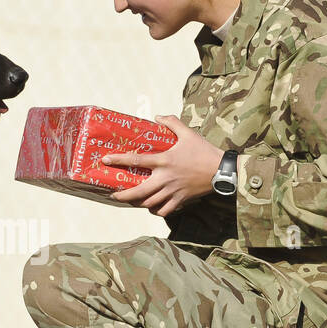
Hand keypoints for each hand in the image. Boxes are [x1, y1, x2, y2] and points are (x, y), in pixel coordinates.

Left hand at [102, 115, 224, 216]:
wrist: (221, 170)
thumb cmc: (203, 151)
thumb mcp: (188, 133)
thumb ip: (172, 123)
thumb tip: (158, 116)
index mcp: (164, 161)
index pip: (136, 160)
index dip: (119, 160)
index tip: (105, 160)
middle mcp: (165, 178)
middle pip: (139, 192)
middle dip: (123, 195)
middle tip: (114, 194)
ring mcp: (172, 191)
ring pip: (149, 203)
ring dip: (138, 203)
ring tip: (131, 200)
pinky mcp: (181, 200)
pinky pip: (164, 210)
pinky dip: (156, 210)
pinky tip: (152, 207)